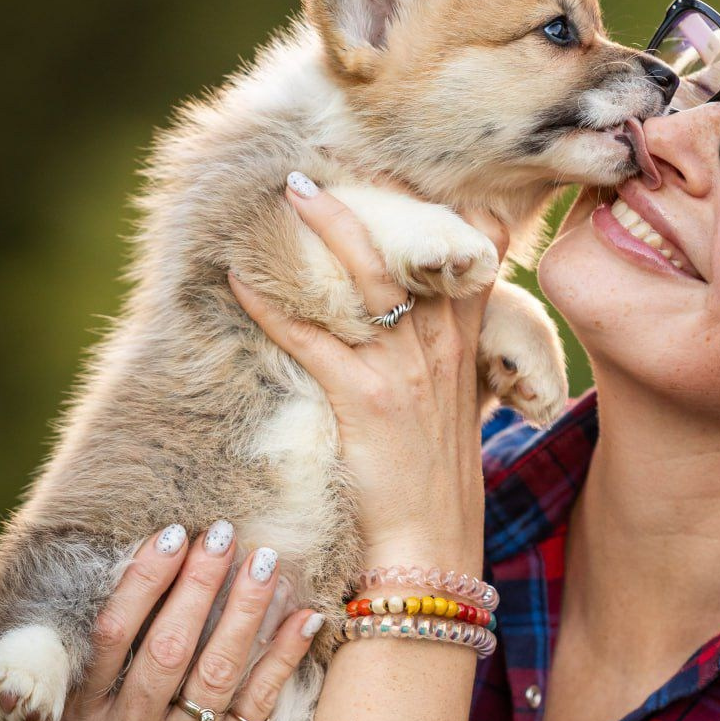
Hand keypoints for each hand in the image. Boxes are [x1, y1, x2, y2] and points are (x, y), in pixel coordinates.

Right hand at [36, 524, 320, 720]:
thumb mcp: (65, 717)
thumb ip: (88, 659)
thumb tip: (146, 567)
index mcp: (76, 720)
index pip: (114, 633)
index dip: (145, 579)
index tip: (174, 534)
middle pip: (170, 648)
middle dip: (201, 585)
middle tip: (226, 535)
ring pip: (218, 674)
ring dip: (246, 612)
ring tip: (265, 562)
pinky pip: (256, 708)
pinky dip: (282, 659)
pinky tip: (304, 617)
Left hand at [229, 179, 508, 574]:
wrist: (430, 547)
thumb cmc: (438, 482)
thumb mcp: (458, 410)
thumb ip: (445, 359)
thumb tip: (417, 328)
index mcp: (465, 345)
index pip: (478, 254)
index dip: (451, 210)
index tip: (410, 179)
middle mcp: (439, 346)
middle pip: (411, 251)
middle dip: (370, 202)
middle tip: (319, 173)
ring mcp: (403, 370)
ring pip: (366, 277)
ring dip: (326, 230)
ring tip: (291, 193)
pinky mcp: (363, 399)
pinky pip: (311, 336)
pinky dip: (273, 304)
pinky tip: (241, 280)